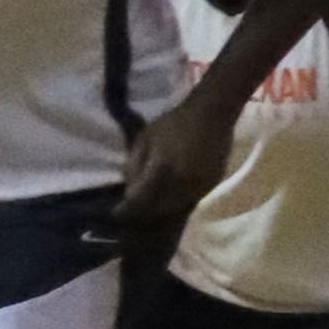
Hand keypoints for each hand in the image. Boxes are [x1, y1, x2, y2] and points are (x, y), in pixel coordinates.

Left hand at [114, 88, 238, 245]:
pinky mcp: (211, 186)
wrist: (212, 115)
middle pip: (158, 209)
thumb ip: (134, 165)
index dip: (127, 210)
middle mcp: (181, 183)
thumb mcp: (145, 138)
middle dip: (143, 213)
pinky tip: (170, 199)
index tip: (116, 213)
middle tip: (132, 212)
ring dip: (161, 211)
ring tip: (150, 209)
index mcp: (162, 169)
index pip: (140, 200)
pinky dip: (177, 204)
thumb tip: (130, 189)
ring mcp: (199, 186)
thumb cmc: (174, 122)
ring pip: (175, 209)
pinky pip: (190, 202)